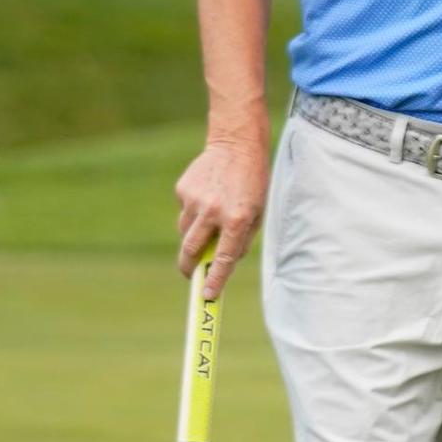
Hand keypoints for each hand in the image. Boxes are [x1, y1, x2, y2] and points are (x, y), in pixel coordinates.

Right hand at [174, 135, 268, 297]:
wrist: (236, 145)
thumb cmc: (253, 183)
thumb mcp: (258, 213)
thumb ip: (241, 240)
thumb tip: (222, 264)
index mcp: (238, 219)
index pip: (224, 259)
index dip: (215, 280)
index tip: (206, 296)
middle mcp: (214, 212)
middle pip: (191, 251)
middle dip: (188, 267)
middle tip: (191, 273)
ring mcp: (195, 200)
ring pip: (185, 232)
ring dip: (194, 235)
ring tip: (210, 219)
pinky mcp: (183, 190)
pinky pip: (184, 212)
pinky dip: (193, 212)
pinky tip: (207, 196)